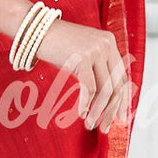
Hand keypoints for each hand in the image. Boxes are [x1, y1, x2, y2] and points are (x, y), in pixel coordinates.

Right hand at [30, 17, 131, 132]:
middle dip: (111, 110)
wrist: (35, 30)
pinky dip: (86, 104)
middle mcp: (106, 45)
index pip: (122, 76)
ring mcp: (95, 50)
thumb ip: (96, 69)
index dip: (122, 100)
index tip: (119, 118)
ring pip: (104, 89)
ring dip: (98, 111)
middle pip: (116, 85)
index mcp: (110, 42)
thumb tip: (105, 98)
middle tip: (106, 127)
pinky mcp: (82, 58)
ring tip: (91, 125)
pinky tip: (81, 114)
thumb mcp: (82, 54)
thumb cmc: (56, 45)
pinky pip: (89, 88)